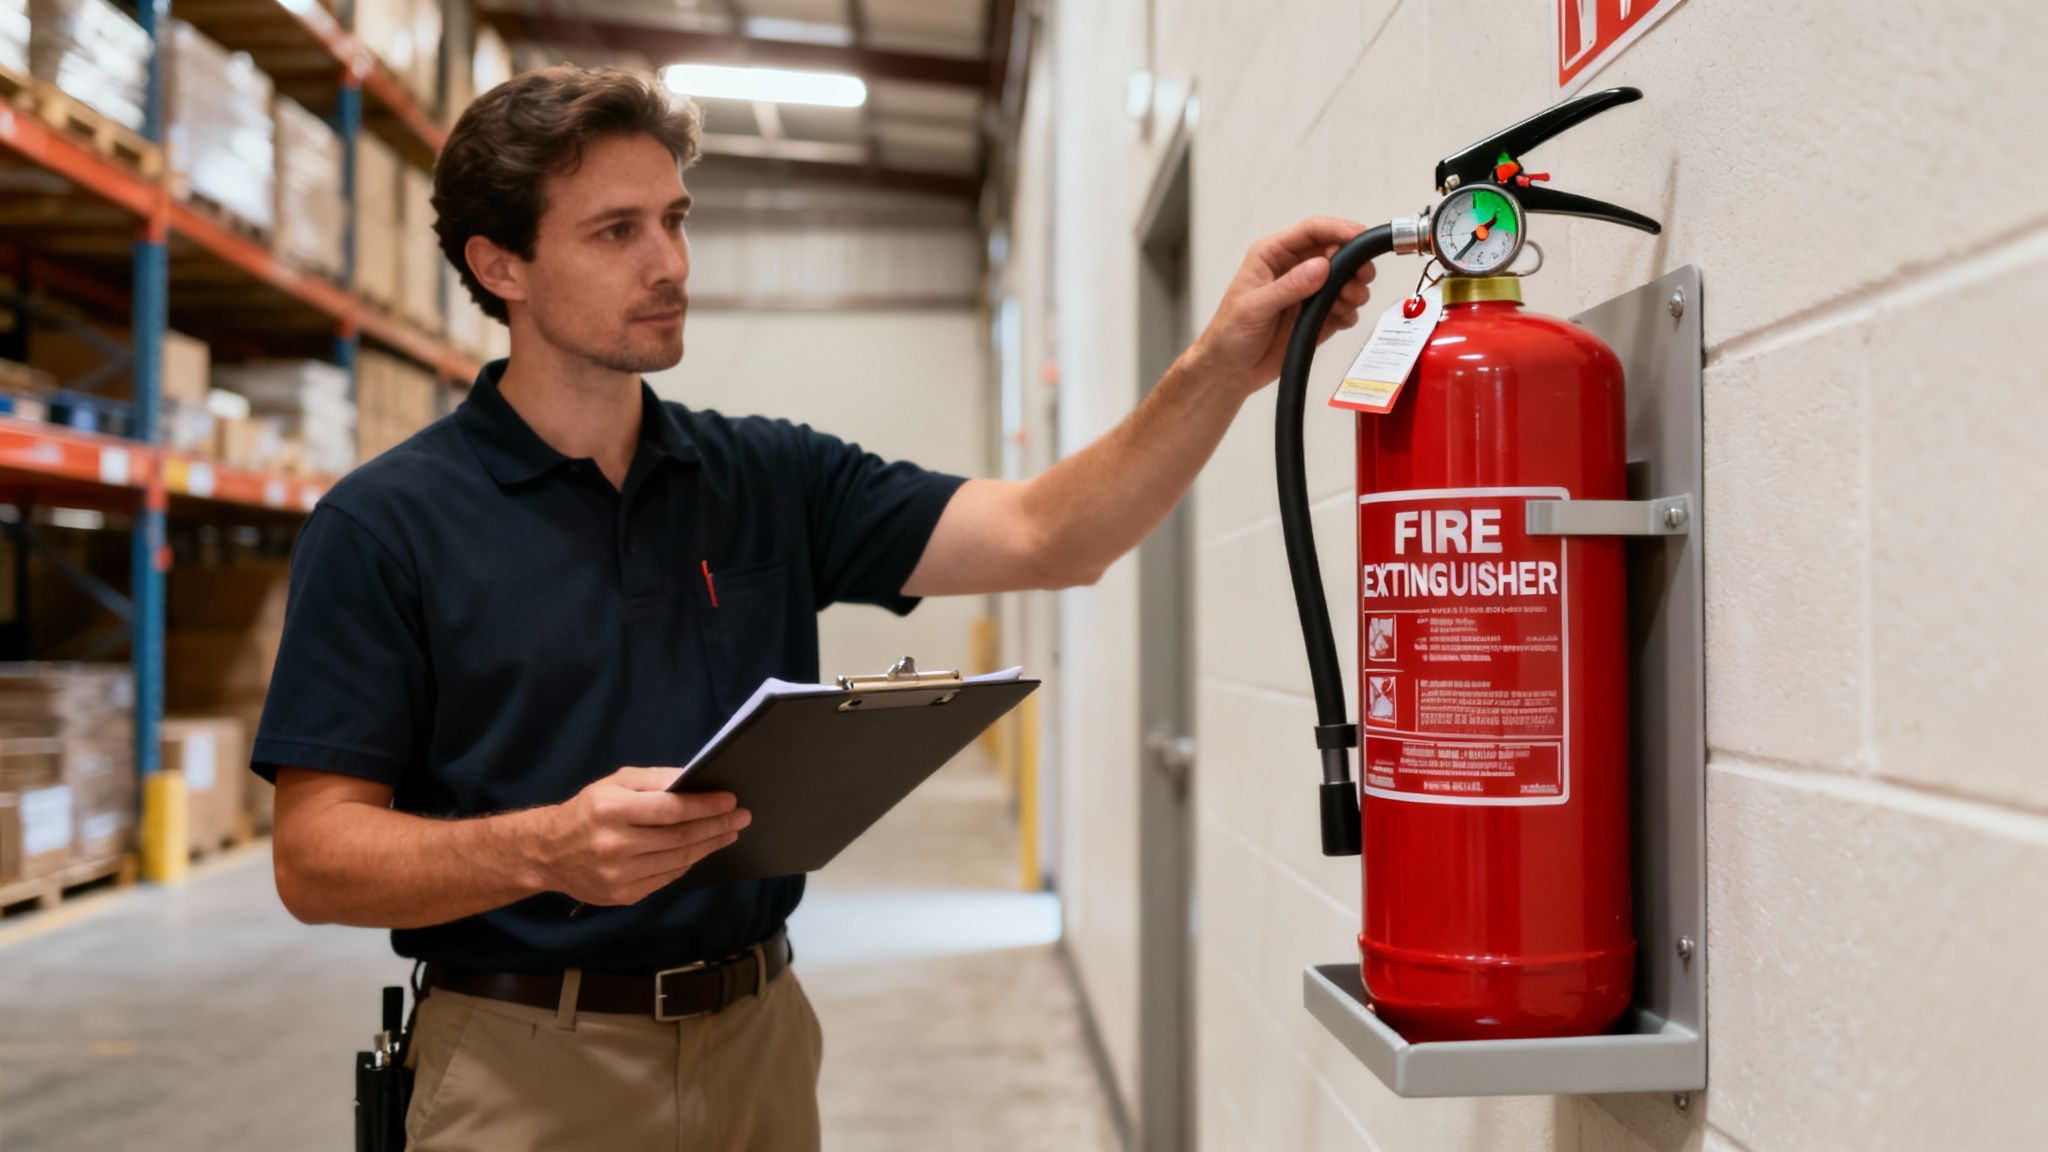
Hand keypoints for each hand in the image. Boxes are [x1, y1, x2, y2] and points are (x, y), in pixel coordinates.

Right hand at [539, 766, 750, 905]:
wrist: (548, 852)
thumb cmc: (588, 810)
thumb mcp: (615, 783)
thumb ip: (654, 780)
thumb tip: (693, 780)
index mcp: (612, 811)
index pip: (670, 809)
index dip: (705, 806)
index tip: (731, 800)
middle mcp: (615, 845)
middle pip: (680, 837)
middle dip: (716, 826)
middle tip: (741, 817)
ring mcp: (619, 875)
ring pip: (678, 861)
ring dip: (709, 846)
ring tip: (728, 832)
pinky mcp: (623, 895)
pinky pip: (667, 878)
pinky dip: (688, 863)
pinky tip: (701, 850)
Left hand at [1185, 216, 1376, 396]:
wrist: (1230, 370)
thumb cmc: (1229, 333)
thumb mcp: (1254, 308)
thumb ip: (1288, 287)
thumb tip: (1321, 267)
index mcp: (1273, 256)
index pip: (1311, 231)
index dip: (1339, 229)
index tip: (1361, 237)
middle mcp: (1294, 269)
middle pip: (1335, 252)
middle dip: (1353, 263)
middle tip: (1363, 278)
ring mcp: (1308, 293)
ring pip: (1343, 280)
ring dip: (1353, 289)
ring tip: (1350, 303)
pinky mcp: (1317, 317)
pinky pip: (1343, 308)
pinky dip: (1349, 312)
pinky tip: (1342, 319)